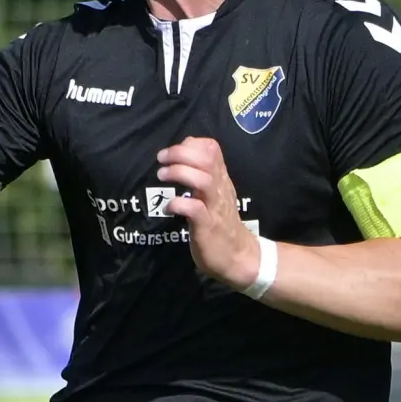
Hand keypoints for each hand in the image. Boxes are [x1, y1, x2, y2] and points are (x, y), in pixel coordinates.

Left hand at [156, 137, 257, 288]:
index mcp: (220, 179)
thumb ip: (203, 175)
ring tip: (161, 176)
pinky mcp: (208, 226)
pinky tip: (168, 207)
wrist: (239, 257)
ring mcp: (215, 207)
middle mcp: (219, 189)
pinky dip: (178, 204)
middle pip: (206, 159)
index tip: (173, 151)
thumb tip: (183, 156)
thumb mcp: (214, 194)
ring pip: (203, 180)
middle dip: (180, 153)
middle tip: (161, 159)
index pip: (212, 148)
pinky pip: (195, 209)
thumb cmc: (221, 224)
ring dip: (179, 173)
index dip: (191, 144)